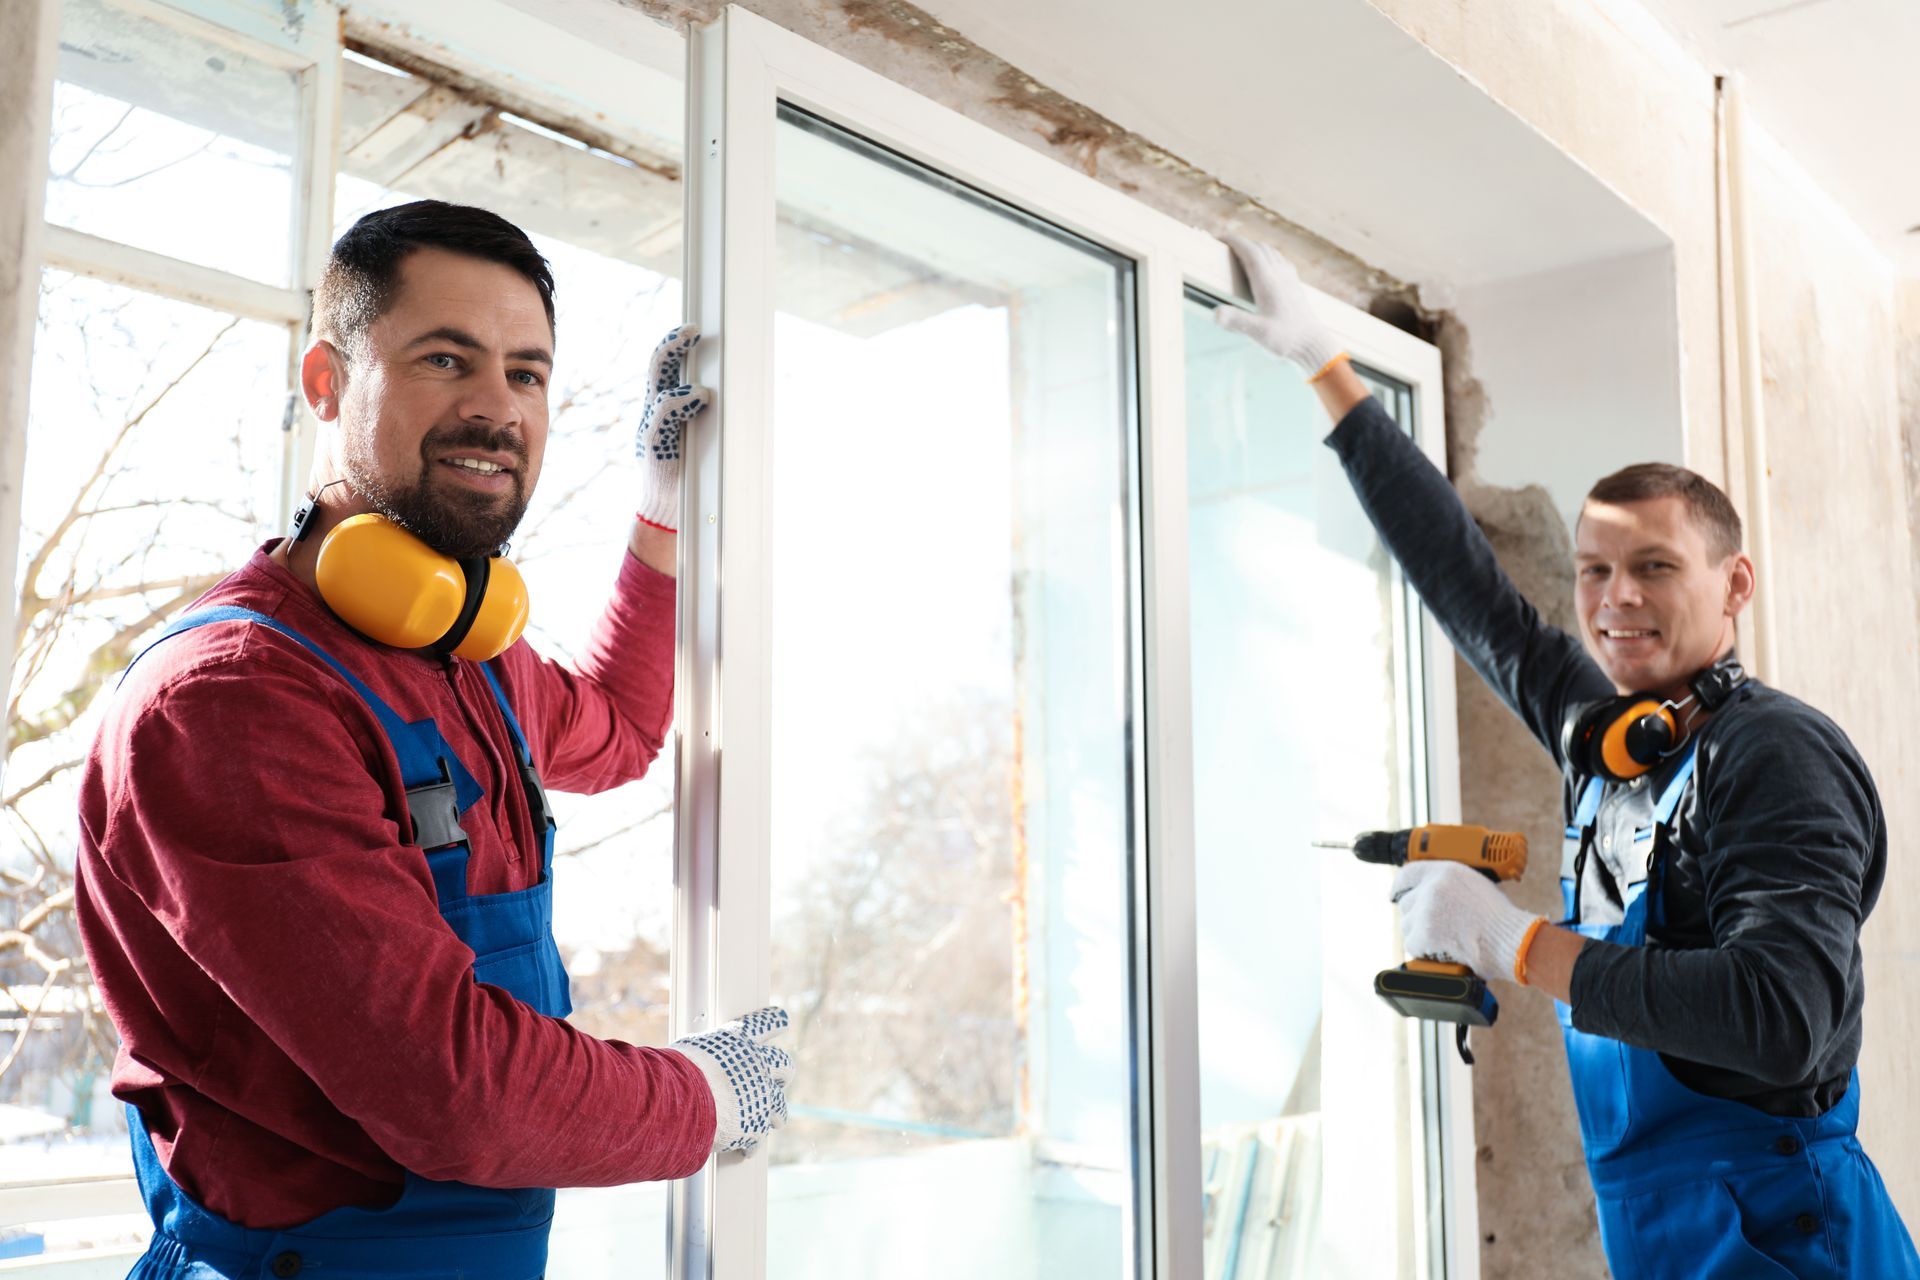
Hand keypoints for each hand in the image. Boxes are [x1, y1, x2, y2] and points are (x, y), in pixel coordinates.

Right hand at [634, 325, 711, 532]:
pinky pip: (662, 416)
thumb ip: (705, 419)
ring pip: (658, 387)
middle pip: (657, 370)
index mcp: (663, 410)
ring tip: (691, 350)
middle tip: (691, 330)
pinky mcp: (655, 446)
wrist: (666, 513)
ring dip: (673, 362)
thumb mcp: (700, 442)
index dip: (673, 346)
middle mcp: (653, 415)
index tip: (693, 330)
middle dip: (671, 346)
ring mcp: (652, 429)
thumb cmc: (687, 478)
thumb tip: (732, 400)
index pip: (663, 371)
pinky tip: (698, 396)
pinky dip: (680, 402)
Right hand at [668, 1005, 794, 1154]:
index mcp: (739, 1040)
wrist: (681, 1101)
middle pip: (783, 1064)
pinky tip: (746, 1149)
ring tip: (777, 1120)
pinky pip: (758, 1136)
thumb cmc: (676, 1071)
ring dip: (777, 1113)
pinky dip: (751, 1143)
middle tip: (782, 1076)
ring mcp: (760, 1095)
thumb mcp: (690, 1050)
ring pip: (780, 1105)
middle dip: (783, 1072)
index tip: (783, 1019)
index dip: (774, 1021)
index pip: (763, 1023)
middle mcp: (757, 1064)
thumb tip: (696, 1057)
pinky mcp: (756, 1124)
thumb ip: (704, 1053)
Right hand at [1214, 236, 1344, 375]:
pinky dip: (1268, 256)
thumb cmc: (1286, 339)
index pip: (1249, 251)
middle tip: (1224, 245)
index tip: (1219, 237)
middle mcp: (1279, 275)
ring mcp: (1289, 278)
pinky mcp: (1294, 285)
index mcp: (1267, 281)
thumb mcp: (1258, 332)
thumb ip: (1236, 321)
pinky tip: (1265, 265)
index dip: (1233, 241)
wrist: (1313, 344)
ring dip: (1254, 248)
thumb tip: (1214, 313)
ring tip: (1240, 253)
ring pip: (1271, 252)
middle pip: (1259, 248)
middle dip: (1241, 242)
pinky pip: (1280, 261)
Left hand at [1390, 861, 1544, 984]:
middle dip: (1416, 917)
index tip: (1395, 894)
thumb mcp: (1475, 885)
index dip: (1400, 885)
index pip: (1409, 872)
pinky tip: (1444, 949)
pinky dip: (1424, 951)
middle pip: (1406, 903)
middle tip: (1435, 928)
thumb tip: (1431, 893)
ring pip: (1407, 925)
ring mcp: (1426, 910)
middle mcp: (1432, 887)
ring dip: (1420, 935)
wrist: (1510, 940)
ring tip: (1445, 939)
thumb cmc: (1499, 919)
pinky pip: (1412, 944)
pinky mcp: (1424, 934)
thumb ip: (1450, 885)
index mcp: (1445, 871)